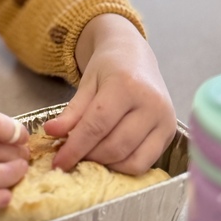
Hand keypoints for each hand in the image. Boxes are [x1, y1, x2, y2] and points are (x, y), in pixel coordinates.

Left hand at [43, 14, 175, 175]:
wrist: (135, 55)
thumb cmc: (109, 67)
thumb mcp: (86, 84)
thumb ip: (72, 111)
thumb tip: (51, 134)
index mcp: (127, 85)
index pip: (96, 125)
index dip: (75, 148)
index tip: (58, 163)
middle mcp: (151, 103)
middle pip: (115, 146)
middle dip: (89, 157)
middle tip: (72, 157)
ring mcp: (165, 120)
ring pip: (132, 160)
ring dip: (106, 164)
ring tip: (89, 155)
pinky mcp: (170, 132)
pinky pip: (145, 163)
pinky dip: (124, 166)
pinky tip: (109, 157)